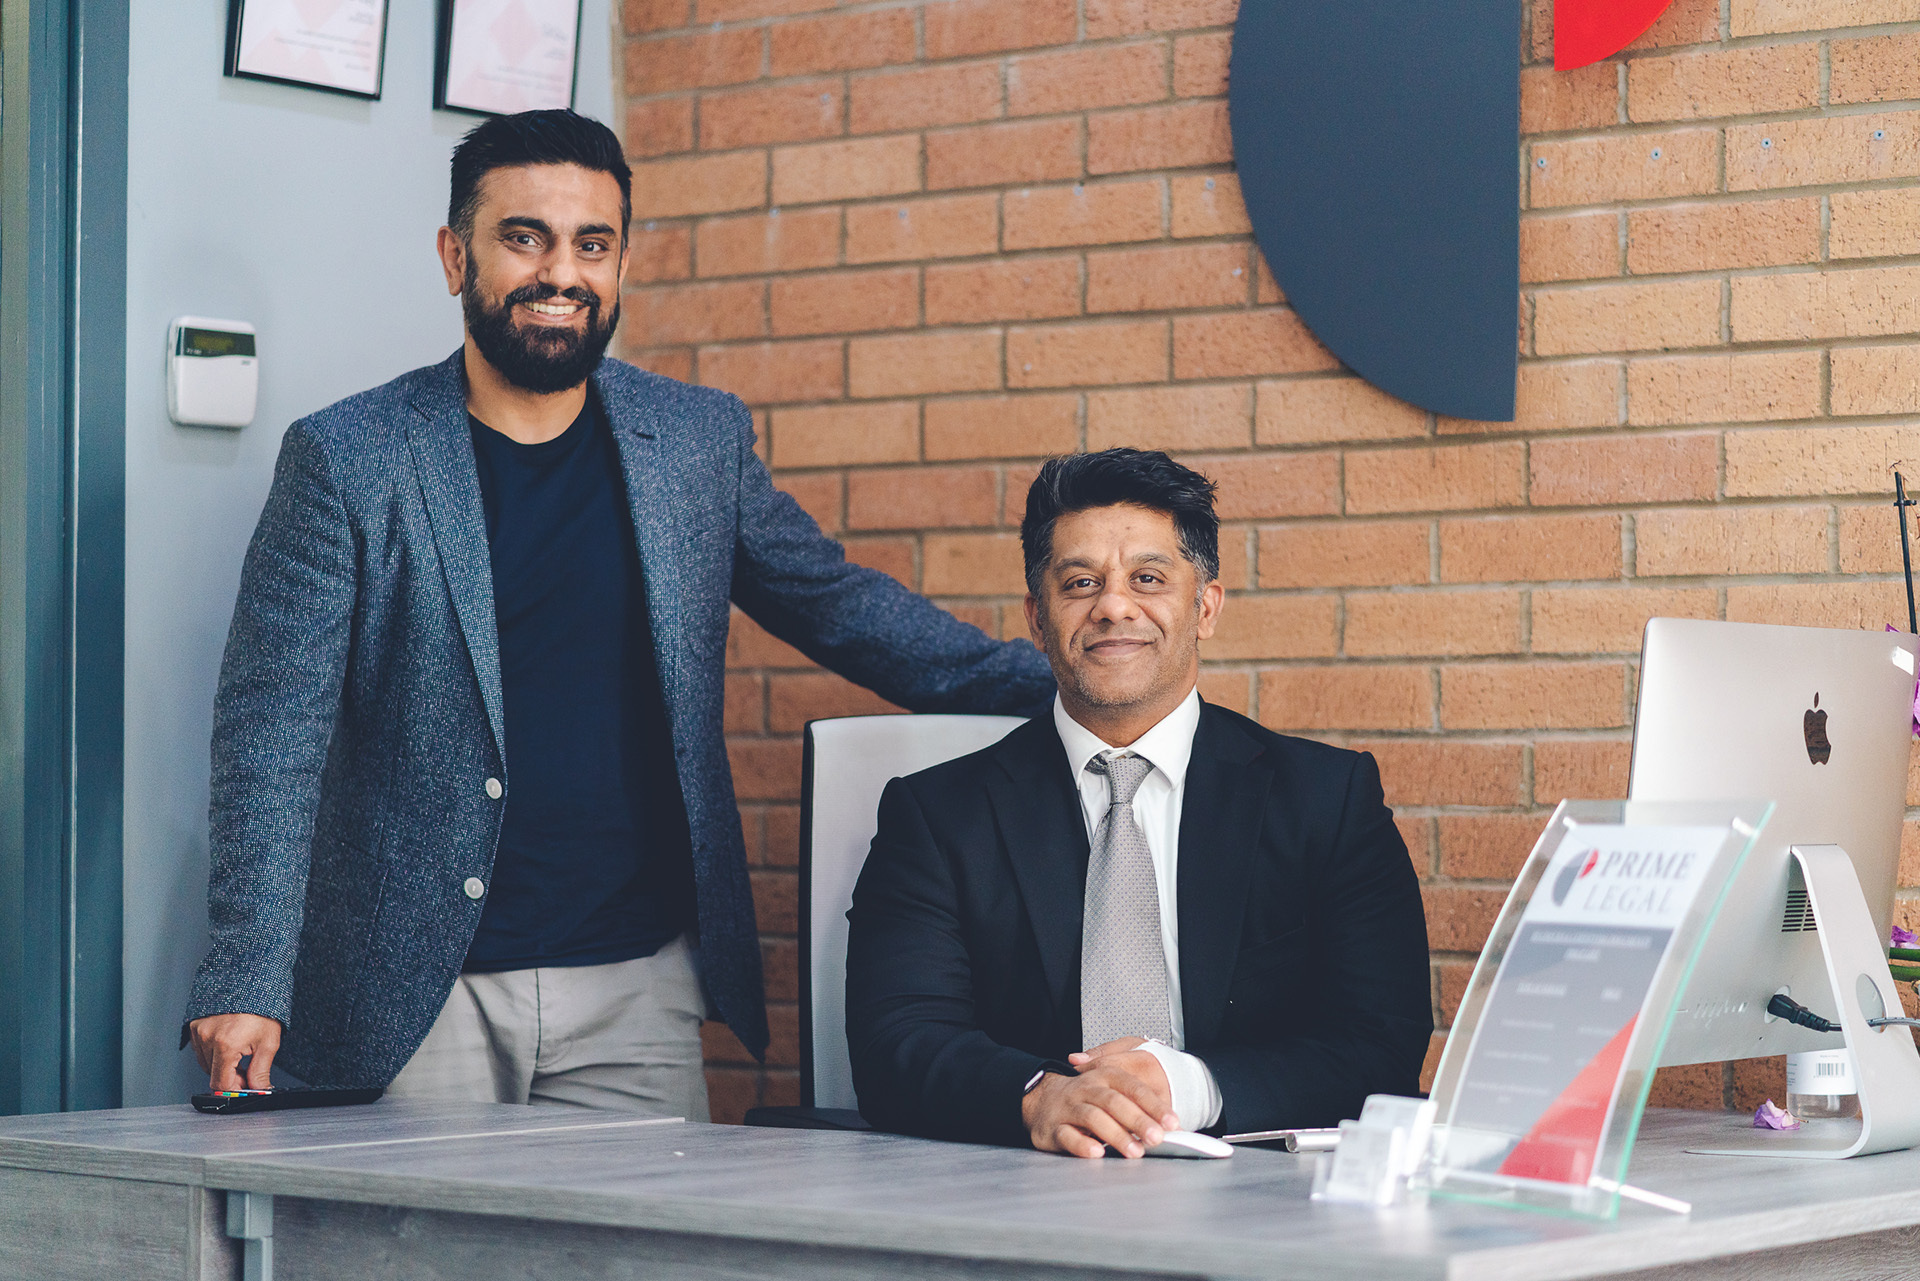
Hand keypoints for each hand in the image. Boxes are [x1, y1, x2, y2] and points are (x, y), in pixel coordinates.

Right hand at [189, 1013, 281, 1091]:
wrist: (253, 982)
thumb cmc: (263, 1009)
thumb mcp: (268, 1043)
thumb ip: (260, 1072)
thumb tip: (258, 1090)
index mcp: (226, 1045)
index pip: (220, 1084)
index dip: (235, 1089)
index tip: (246, 1085)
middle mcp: (207, 1038)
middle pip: (212, 1075)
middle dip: (230, 1076)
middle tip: (247, 1065)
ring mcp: (199, 1031)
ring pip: (206, 1064)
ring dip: (221, 1065)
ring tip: (240, 1051)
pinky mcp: (194, 1025)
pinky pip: (200, 1049)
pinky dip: (213, 1052)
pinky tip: (229, 1042)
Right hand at [1022, 1051, 1178, 1158]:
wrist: (1039, 1098)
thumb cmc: (1084, 1096)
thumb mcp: (1109, 1088)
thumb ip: (1135, 1101)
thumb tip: (1167, 1122)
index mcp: (1104, 1076)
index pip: (1132, 1088)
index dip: (1154, 1105)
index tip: (1172, 1122)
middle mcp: (1086, 1089)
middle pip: (1114, 1102)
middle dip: (1138, 1120)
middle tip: (1157, 1138)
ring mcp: (1068, 1108)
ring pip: (1093, 1118)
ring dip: (1116, 1135)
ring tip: (1135, 1151)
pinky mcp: (1053, 1128)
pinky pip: (1067, 1136)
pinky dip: (1082, 1144)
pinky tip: (1097, 1152)